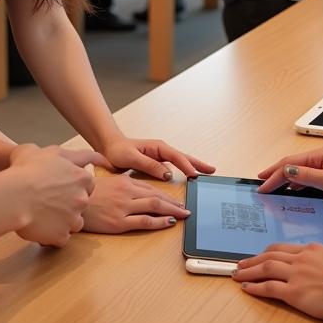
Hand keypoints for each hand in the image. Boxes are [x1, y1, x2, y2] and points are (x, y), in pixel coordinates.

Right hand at [8, 144, 95, 246]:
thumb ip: (51, 153)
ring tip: (46, 217)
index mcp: (81, 176)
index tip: (63, 186)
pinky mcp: (62, 235)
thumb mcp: (36, 150)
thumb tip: (46, 153)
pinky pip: (61, 238)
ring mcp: (73, 218)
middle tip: (51, 201)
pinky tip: (41, 228)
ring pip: (75, 222)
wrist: (14, 196)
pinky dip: (53, 235)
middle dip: (70, 202)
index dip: (75, 184)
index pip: (88, 182)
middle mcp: (82, 198)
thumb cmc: (23, 171)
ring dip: (64, 221)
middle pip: (82, 203)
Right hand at [81, 171, 189, 233]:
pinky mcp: (119, 222)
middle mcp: (127, 192)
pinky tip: (168, 223)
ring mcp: (124, 207)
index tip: (177, 199)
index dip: (166, 194)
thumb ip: (117, 180)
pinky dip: (159, 222)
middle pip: (157, 196)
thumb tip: (124, 181)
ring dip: (172, 211)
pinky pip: (144, 221)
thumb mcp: (102, 180)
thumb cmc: (84, 193)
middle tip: (186, 208)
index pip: (151, 188)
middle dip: (174, 203)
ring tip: (183, 215)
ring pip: (154, 207)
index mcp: (124, 182)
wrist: (70, 203)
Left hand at [100, 136, 215, 181]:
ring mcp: (161, 156)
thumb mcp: (132, 157)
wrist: (109, 147)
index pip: (176, 157)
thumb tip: (168, 174)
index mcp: (157, 147)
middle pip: (184, 157)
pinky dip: (185, 169)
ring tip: (207, 172)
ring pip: (181, 161)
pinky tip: (190, 175)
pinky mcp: (158, 162)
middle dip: (198, 163)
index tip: (195, 174)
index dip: (186, 165)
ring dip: (194, 166)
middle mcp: (161, 150)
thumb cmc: (118, 151)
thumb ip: (149, 165)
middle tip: (212, 170)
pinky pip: (175, 166)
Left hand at [233, 229, 322, 320]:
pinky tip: (246, 289)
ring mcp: (295, 275)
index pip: (286, 248)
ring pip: (266, 269)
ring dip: (250, 271)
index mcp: (313, 250)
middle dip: (254, 260)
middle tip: (241, 264)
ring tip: (238, 274)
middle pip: (271, 256)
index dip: (271, 252)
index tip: (262, 255)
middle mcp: (301, 259)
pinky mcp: (293, 293)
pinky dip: (256, 288)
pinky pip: (269, 288)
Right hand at [256, 146, 322, 203]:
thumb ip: (307, 176)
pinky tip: (288, 192)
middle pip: (289, 167)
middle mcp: (315, 161)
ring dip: (282, 180)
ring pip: (295, 174)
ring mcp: (319, 170)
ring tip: (269, 188)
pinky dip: (293, 186)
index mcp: (316, 156)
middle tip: (260, 184)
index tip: (262, 185)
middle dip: (273, 174)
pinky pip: (303, 181)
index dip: (274, 174)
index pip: (289, 164)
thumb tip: (287, 171)